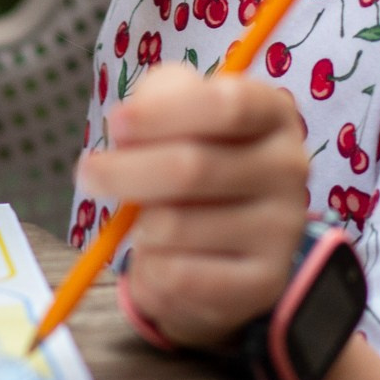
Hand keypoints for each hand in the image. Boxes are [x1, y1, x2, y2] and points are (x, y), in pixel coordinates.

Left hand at [78, 64, 312, 348]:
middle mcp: (290, 168)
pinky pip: (178, 276)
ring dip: (140, 228)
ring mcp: (282, 229)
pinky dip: (150, 269)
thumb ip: (160, 97)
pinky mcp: (264, 283)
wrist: (224, 249)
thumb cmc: (195, 165)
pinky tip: (162, 259)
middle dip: (124, 171)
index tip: (116, 124)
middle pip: (192, 167)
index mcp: (274, 115)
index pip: (227, 106)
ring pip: (175, 226)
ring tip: (147, 225)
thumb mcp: (180, 115)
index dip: (162, 115)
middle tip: (88, 174)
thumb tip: (131, 122)